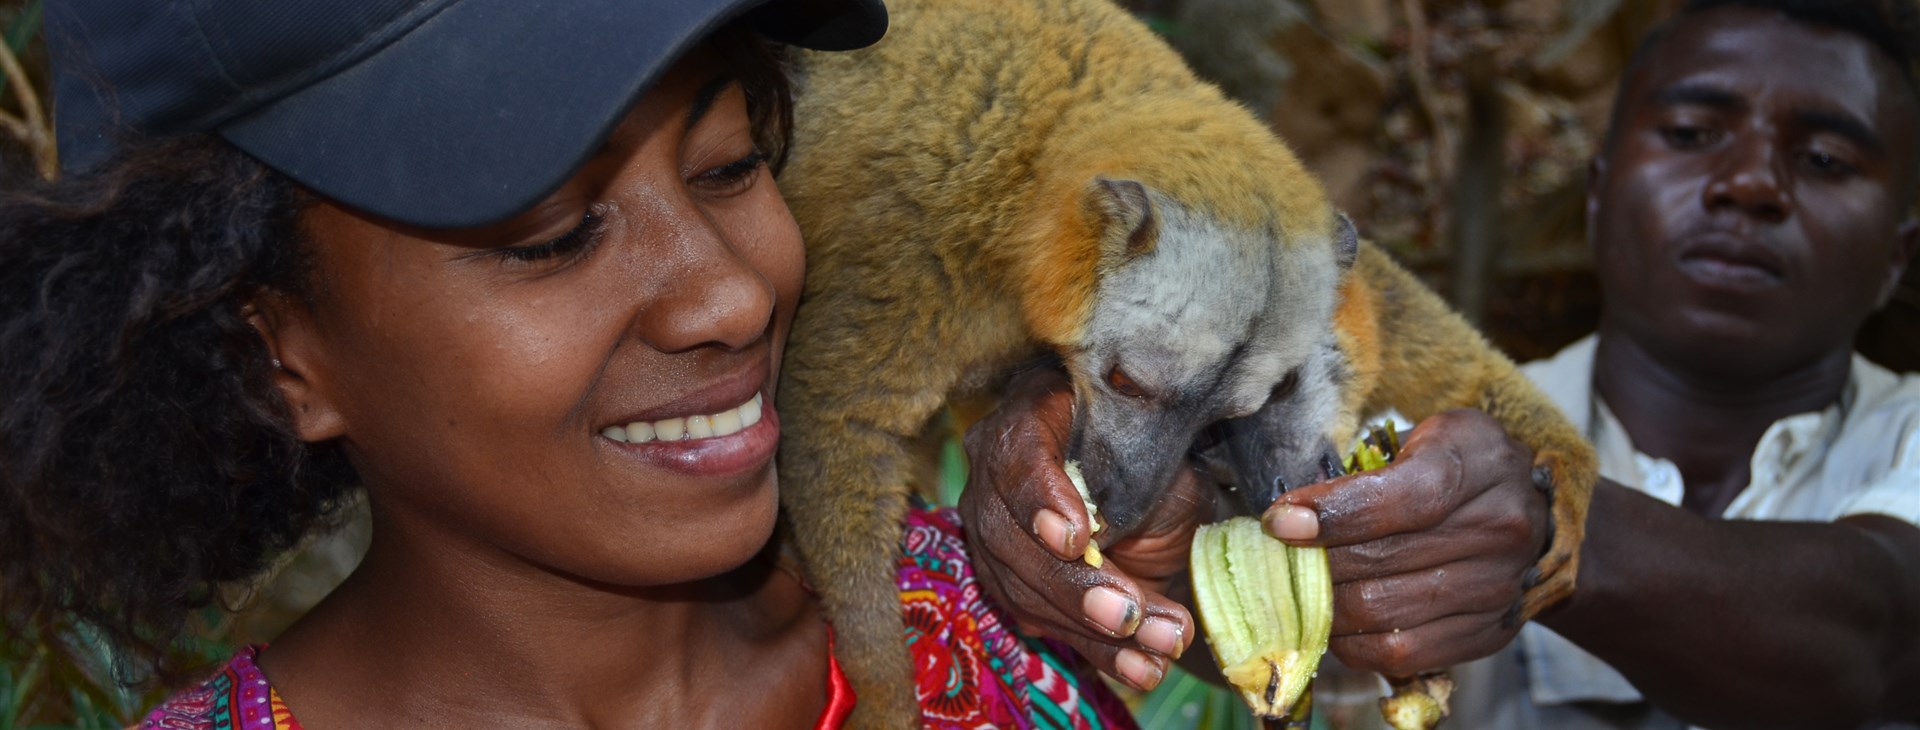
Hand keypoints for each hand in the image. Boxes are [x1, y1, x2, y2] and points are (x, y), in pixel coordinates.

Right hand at [957, 366, 1207, 691]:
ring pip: (1023, 591)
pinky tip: (1143, 669)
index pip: (1016, 454)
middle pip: (1011, 538)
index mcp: (1031, 414)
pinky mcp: (1016, 586)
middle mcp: (996, 474)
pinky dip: (1100, 652)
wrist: (1158, 487)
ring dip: (1093, 629)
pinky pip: (1046, 626)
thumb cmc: (1157, 449)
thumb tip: (1123, 513)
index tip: (1076, 538)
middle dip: (1072, 585)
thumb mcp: (1161, 444)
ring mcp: (997, 533)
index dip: (1040, 497)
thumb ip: (1140, 467)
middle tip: (1126, 613)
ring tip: (1158, 646)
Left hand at [1263, 409, 1547, 675]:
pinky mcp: (1490, 633)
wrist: (1541, 515)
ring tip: (1303, 589)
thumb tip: (1293, 514)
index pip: (1397, 498)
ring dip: (1328, 605)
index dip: (1331, 514)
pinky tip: (1337, 621)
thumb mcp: (1422, 437)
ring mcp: (1498, 587)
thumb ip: (1365, 469)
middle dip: (1315, 562)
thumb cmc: (1462, 465)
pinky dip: (1355, 642)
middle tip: (1281, 558)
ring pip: (1385, 613)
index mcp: (1477, 462)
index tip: (1280, 521)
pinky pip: (1405, 654)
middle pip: (1382, 561)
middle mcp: (1498, 528)